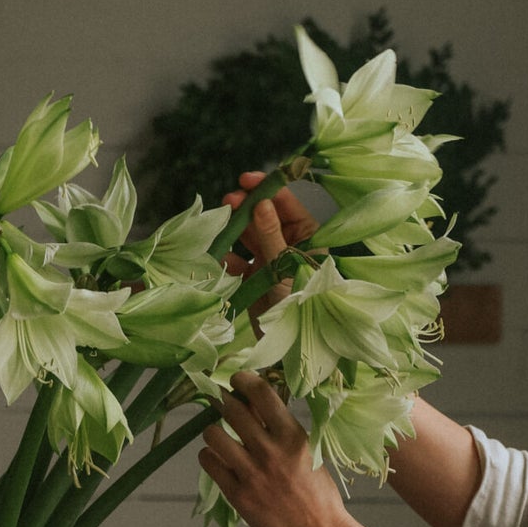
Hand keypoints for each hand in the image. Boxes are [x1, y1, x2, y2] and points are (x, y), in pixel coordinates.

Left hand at [199, 371, 352, 526]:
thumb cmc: (318, 492)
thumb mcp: (308, 452)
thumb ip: (281, 429)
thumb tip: (254, 401)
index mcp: (293, 436)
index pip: (261, 393)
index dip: (242, 380)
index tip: (235, 379)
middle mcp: (270, 452)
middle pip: (232, 410)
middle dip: (223, 402)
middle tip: (222, 404)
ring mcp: (252, 474)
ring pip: (213, 435)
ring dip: (213, 432)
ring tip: (220, 437)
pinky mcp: (238, 495)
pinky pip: (208, 462)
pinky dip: (209, 456)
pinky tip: (218, 459)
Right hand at [223, 173, 317, 320]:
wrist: (290, 346)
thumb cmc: (300, 304)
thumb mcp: (286, 267)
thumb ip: (272, 235)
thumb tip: (261, 203)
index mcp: (307, 236)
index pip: (287, 204)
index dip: (268, 189)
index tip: (246, 180)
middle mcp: (288, 244)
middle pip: (265, 216)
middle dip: (246, 207)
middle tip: (229, 201)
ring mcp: (270, 261)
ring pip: (248, 236)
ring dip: (234, 229)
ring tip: (220, 224)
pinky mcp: (253, 279)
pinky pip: (238, 261)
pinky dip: (228, 257)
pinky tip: (221, 257)